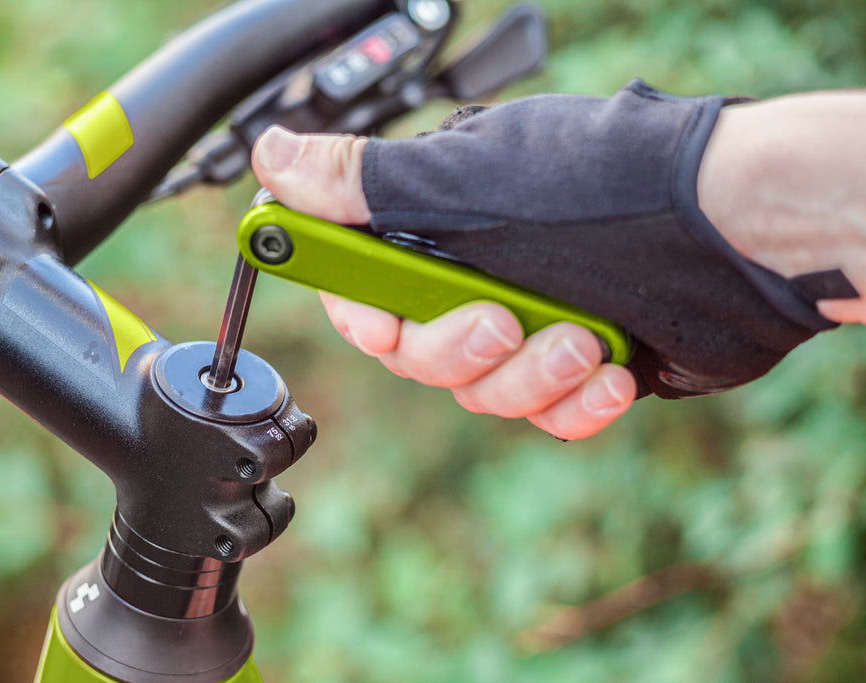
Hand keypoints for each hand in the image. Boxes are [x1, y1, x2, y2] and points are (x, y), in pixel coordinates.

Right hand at [251, 125, 635, 439]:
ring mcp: (531, 319)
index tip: (382, 324)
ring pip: (481, 391)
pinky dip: (574, 404)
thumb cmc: (612, 193)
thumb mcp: (472, 181)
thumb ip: (364, 183)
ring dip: (529, 377)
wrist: (742, 232)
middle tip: (504, 320)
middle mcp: (479, 270)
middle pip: (419, 352)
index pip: (363, 282)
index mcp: (441, 221)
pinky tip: (611, 375)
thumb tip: (273, 158)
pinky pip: (547, 413)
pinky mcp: (578, 362)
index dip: (364, 313)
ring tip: (582, 340)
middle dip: (460, 350)